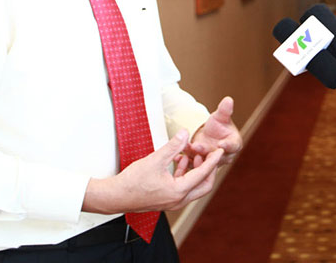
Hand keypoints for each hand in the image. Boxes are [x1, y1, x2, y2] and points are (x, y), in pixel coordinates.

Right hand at [83, 129, 223, 213]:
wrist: (115, 196)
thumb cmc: (132, 181)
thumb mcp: (155, 159)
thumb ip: (172, 146)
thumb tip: (185, 132)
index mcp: (178, 191)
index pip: (203, 174)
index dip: (213, 160)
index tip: (220, 150)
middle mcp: (179, 200)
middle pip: (204, 185)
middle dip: (208, 169)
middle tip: (209, 154)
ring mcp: (173, 202)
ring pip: (194, 187)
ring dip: (195, 171)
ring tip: (191, 154)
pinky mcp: (167, 200)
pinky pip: (183, 188)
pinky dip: (185, 175)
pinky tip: (179, 161)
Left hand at [188, 96, 241, 165]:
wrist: (209, 134)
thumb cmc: (219, 125)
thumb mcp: (221, 116)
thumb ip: (224, 110)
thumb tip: (229, 99)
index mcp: (234, 144)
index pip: (232, 146)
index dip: (227, 145)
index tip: (221, 144)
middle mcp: (225, 156)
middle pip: (216, 156)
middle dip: (206, 152)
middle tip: (197, 147)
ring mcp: (212, 162)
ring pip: (204, 161)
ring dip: (194, 157)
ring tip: (186, 149)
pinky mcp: (200, 165)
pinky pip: (193, 164)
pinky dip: (185, 161)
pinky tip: (177, 157)